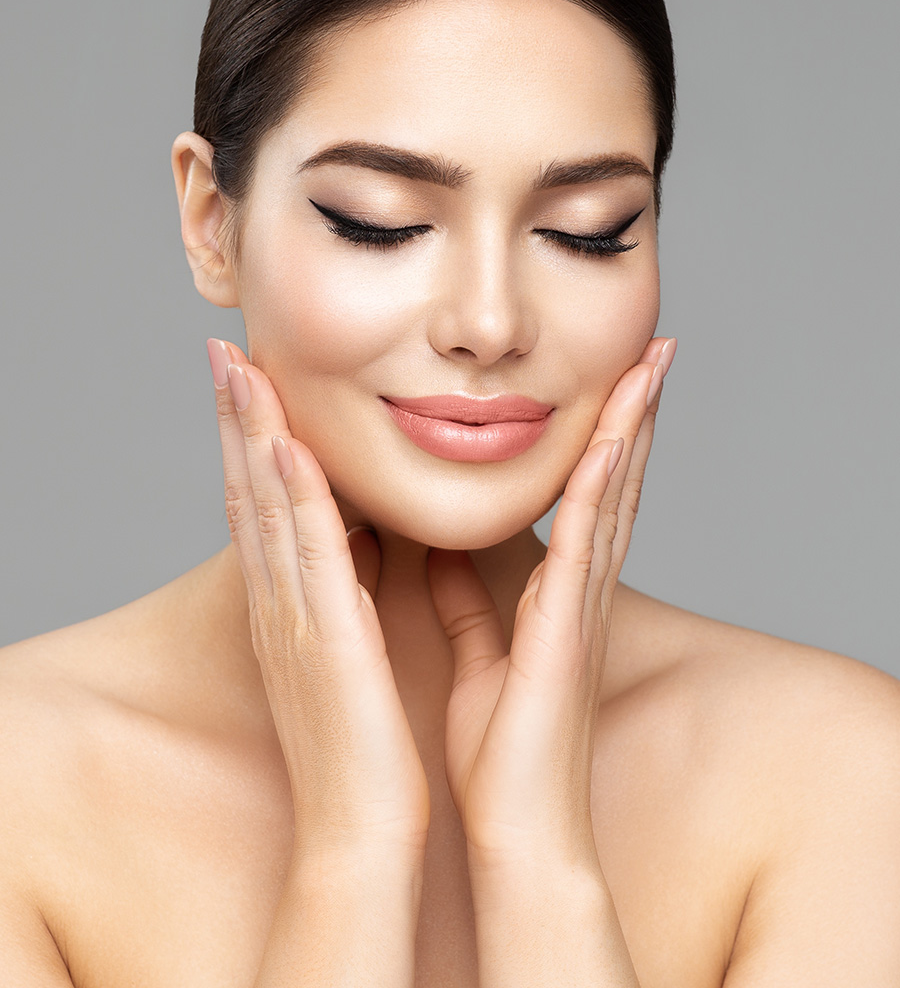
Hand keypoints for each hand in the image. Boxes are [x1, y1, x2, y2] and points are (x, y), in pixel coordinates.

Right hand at [206, 338, 429, 860]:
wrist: (358, 833)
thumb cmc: (360, 749)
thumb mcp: (348, 654)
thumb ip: (350, 594)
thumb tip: (367, 543)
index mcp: (291, 608)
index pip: (265, 506)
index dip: (252, 440)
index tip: (249, 381)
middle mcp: (279, 604)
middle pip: (251, 493)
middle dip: (238, 418)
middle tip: (225, 350)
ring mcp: (295, 619)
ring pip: (269, 509)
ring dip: (253, 435)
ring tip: (241, 369)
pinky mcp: (326, 638)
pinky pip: (308, 555)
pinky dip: (293, 498)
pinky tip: (284, 447)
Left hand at [427, 336, 675, 867]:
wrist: (517, 833)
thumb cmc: (500, 754)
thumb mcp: (476, 653)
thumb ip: (463, 599)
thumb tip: (438, 551)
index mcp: (556, 595)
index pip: (583, 497)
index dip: (601, 436)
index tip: (611, 380)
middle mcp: (579, 590)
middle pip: (611, 482)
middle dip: (632, 413)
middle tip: (651, 348)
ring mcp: (580, 608)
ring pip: (610, 498)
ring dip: (632, 428)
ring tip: (649, 365)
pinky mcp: (566, 631)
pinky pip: (584, 547)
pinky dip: (600, 490)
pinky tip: (612, 441)